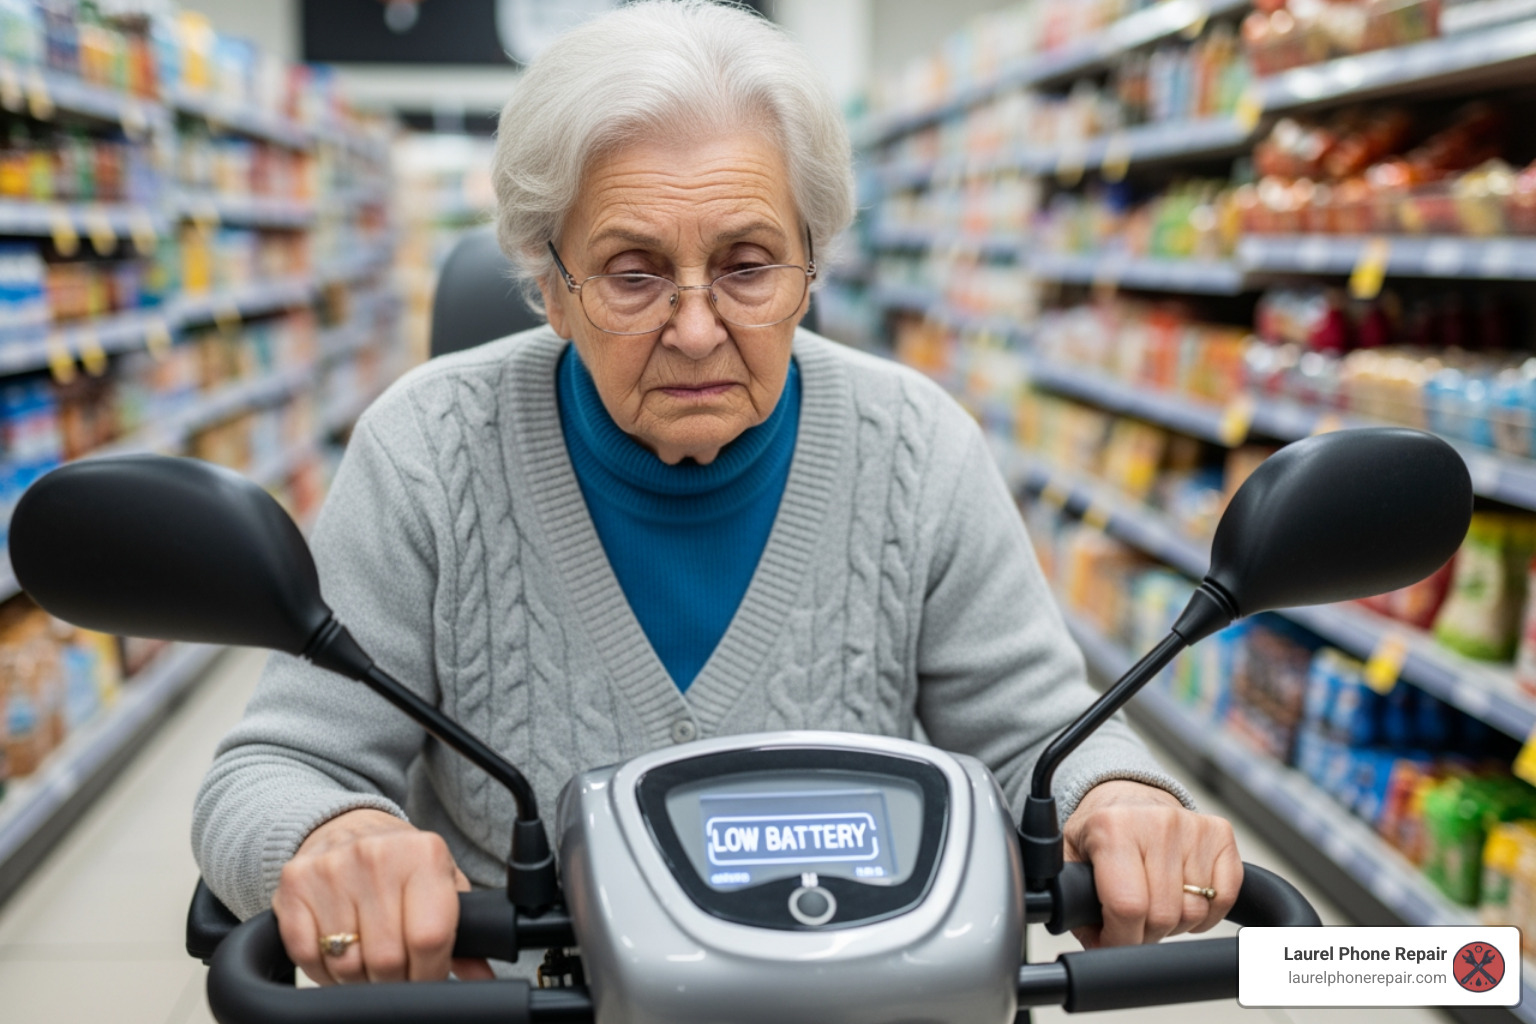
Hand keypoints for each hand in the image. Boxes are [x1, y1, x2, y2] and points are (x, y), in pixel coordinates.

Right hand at [271, 808, 495, 984]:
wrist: (348, 827)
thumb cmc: (403, 864)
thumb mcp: (441, 884)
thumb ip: (465, 932)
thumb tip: (481, 976)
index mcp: (424, 854)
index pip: (429, 938)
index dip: (429, 972)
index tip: (427, 976)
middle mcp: (376, 856)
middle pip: (386, 958)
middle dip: (395, 980)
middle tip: (398, 973)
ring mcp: (330, 869)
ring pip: (346, 963)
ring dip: (358, 978)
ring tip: (368, 962)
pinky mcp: (293, 885)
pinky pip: (307, 956)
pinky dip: (323, 970)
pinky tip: (338, 954)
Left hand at [1061, 780, 1241, 948]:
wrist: (1128, 799)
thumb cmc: (1100, 832)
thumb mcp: (1070, 858)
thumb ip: (1072, 899)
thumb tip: (1097, 943)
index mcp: (1112, 828)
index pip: (1128, 906)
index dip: (1121, 937)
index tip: (1113, 941)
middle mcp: (1156, 822)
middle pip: (1163, 915)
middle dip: (1145, 933)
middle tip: (1133, 921)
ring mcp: (1192, 826)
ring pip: (1195, 911)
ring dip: (1175, 922)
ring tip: (1155, 904)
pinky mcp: (1220, 834)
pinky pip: (1224, 898)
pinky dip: (1206, 912)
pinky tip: (1184, 899)